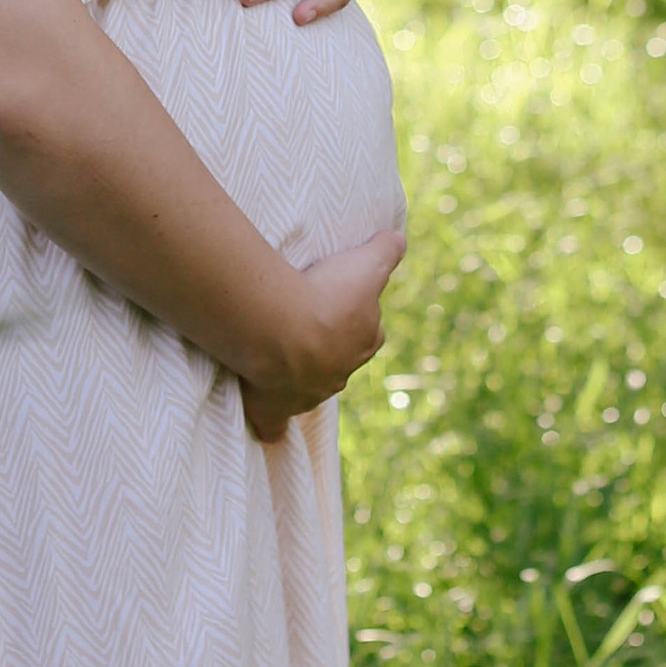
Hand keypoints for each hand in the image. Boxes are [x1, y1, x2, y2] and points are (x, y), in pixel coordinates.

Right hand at [240, 221, 405, 443]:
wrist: (283, 330)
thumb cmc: (325, 295)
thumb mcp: (365, 264)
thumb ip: (385, 251)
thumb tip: (399, 239)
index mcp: (363, 342)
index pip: (370, 332)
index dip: (359, 319)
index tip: (342, 306)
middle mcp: (340, 373)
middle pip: (339, 362)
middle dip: (328, 349)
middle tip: (307, 328)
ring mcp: (307, 394)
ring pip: (309, 389)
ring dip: (297, 376)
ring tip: (278, 355)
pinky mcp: (275, 409)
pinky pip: (273, 423)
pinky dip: (270, 424)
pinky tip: (266, 427)